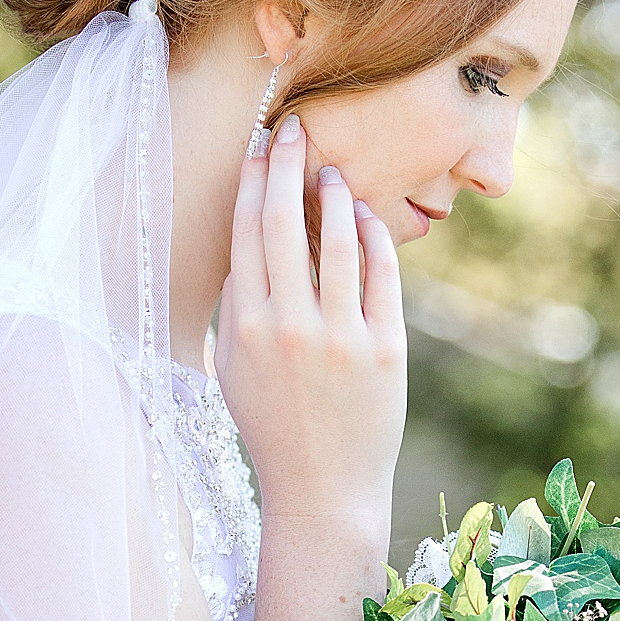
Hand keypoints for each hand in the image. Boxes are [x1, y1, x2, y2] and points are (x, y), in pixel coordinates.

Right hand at [215, 114, 407, 530]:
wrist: (324, 490)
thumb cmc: (274, 427)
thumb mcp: (234, 370)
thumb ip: (238, 310)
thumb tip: (246, 247)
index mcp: (245, 328)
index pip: (246, 236)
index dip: (253, 184)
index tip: (259, 147)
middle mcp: (289, 327)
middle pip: (284, 227)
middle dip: (287, 169)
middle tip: (294, 130)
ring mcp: (340, 337)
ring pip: (337, 245)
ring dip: (334, 199)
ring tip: (333, 172)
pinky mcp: (385, 349)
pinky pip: (381, 277)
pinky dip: (374, 241)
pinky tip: (368, 218)